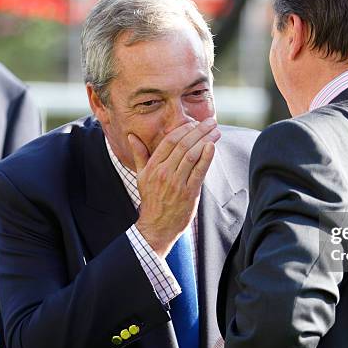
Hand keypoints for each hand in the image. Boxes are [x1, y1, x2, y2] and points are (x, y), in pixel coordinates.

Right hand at [130, 118, 219, 256]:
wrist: (156, 226)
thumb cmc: (151, 200)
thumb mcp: (141, 176)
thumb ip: (139, 155)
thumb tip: (132, 137)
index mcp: (153, 166)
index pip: (169, 141)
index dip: (183, 129)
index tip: (195, 123)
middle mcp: (164, 172)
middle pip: (183, 145)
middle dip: (199, 130)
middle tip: (211, 122)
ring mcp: (176, 183)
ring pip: (192, 155)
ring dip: (206, 140)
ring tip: (216, 131)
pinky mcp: (188, 193)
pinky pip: (199, 171)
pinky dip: (206, 157)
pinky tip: (212, 146)